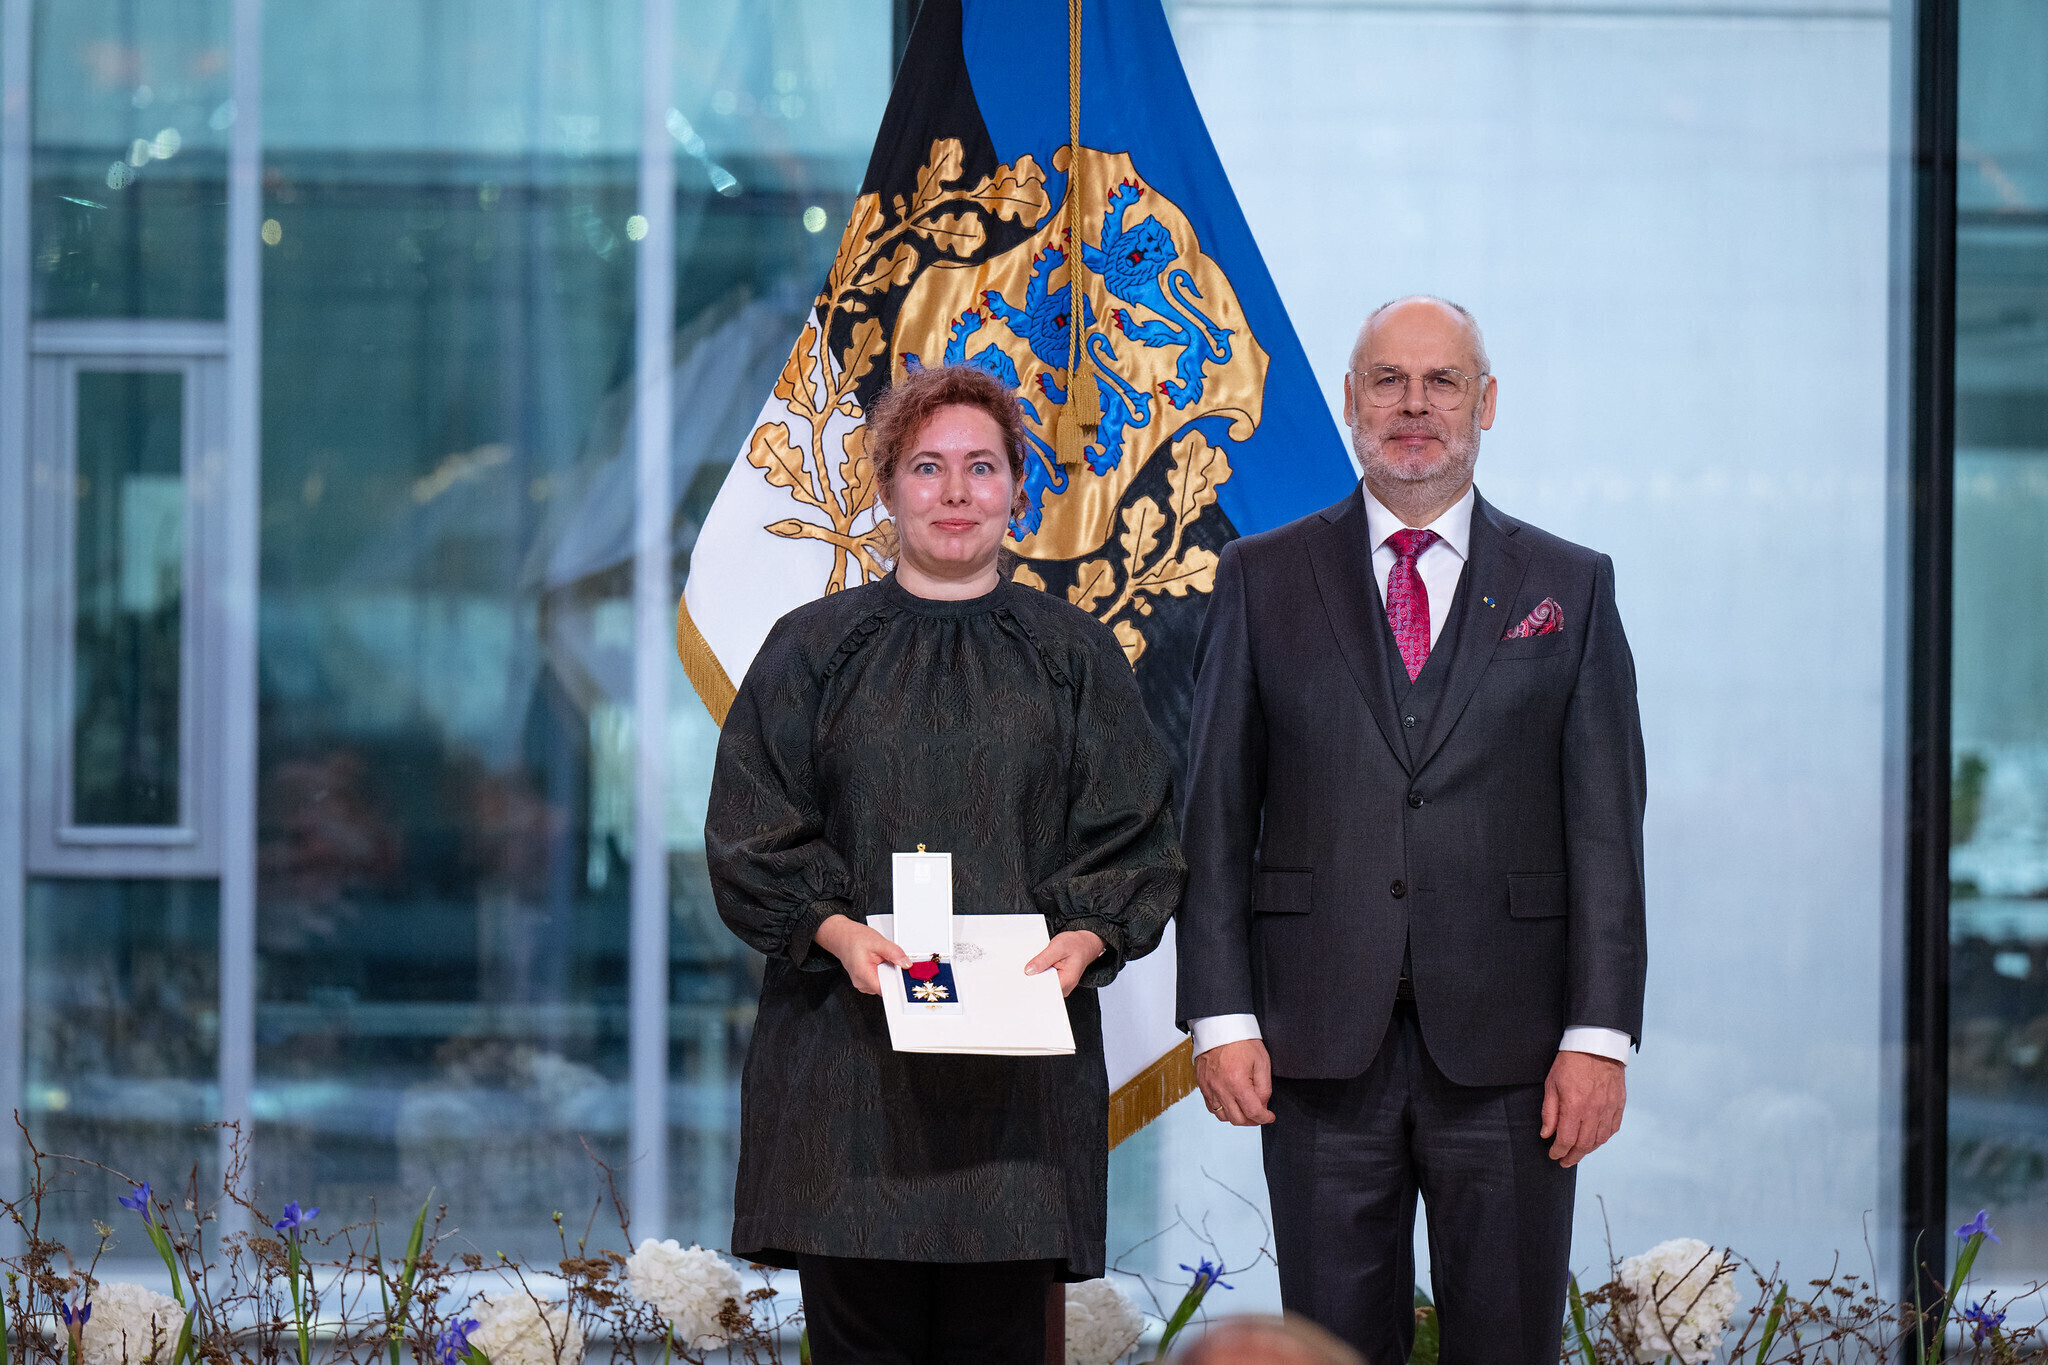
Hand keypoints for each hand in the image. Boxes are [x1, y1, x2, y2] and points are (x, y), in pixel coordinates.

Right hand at [812, 914, 909, 994]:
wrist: (842, 936)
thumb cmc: (854, 938)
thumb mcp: (878, 942)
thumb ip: (894, 953)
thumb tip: (906, 964)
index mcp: (863, 974)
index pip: (885, 990)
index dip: (897, 983)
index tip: (902, 976)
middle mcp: (861, 983)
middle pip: (885, 987)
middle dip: (892, 975)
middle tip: (890, 961)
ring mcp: (861, 983)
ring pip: (882, 984)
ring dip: (887, 974)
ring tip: (881, 960)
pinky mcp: (864, 981)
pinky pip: (878, 981)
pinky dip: (882, 973)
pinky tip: (878, 963)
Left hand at [1024, 930, 1105, 995]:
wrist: (1086, 944)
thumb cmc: (1076, 944)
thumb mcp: (1058, 946)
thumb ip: (1043, 959)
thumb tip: (1029, 970)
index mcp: (1067, 980)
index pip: (1045, 990)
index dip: (1033, 985)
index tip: (1024, 979)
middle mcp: (1066, 986)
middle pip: (1044, 989)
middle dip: (1034, 980)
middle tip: (1028, 969)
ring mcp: (1063, 985)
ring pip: (1044, 985)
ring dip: (1038, 976)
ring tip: (1037, 966)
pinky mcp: (1059, 982)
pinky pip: (1046, 981)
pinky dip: (1041, 975)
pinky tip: (1040, 967)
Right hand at [1194, 1038, 1273, 1125]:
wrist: (1219, 1026)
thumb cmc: (1240, 1040)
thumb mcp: (1261, 1061)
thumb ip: (1264, 1087)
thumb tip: (1262, 1105)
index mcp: (1237, 1082)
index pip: (1253, 1112)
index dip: (1264, 1118)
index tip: (1269, 1116)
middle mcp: (1220, 1088)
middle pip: (1238, 1119)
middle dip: (1252, 1120)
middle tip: (1259, 1113)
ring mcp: (1209, 1088)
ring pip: (1223, 1117)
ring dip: (1236, 1117)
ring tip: (1245, 1108)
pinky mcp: (1202, 1085)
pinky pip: (1211, 1108)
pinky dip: (1222, 1110)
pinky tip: (1231, 1102)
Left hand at [1541, 1050, 1626, 1166]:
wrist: (1596, 1045)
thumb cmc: (1570, 1062)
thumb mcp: (1551, 1084)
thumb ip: (1549, 1112)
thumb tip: (1546, 1135)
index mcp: (1574, 1106)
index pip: (1566, 1139)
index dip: (1558, 1151)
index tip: (1553, 1155)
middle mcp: (1593, 1111)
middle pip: (1584, 1145)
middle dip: (1572, 1157)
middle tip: (1565, 1161)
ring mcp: (1608, 1109)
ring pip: (1599, 1140)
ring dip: (1588, 1150)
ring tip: (1578, 1152)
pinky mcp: (1619, 1105)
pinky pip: (1612, 1129)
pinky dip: (1603, 1138)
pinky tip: (1595, 1140)